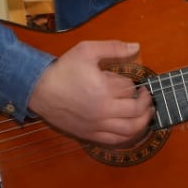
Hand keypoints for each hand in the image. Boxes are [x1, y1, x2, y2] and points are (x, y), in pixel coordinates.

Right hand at [28, 40, 153, 145]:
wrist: (39, 91)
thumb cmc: (63, 70)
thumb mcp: (86, 50)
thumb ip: (113, 48)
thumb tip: (136, 46)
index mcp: (103, 89)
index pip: (130, 89)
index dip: (135, 85)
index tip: (136, 82)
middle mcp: (102, 111)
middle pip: (136, 111)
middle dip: (146, 103)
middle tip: (147, 97)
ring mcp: (96, 125)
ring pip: (130, 130)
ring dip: (143, 122)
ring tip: (146, 113)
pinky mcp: (89, 134)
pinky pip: (115, 140)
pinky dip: (128, 136)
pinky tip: (131, 128)